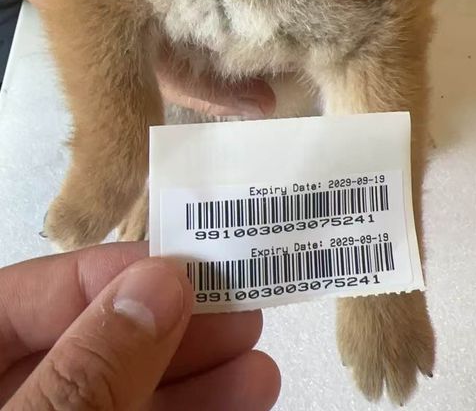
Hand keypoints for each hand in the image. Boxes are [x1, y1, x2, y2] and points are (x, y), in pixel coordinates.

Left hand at [0, 242, 279, 409]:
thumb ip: (90, 369)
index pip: (25, 294)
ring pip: (115, 395)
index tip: (186, 271)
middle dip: (169, 329)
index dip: (110, 276)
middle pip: (82, 343)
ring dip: (193, 379)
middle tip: (241, 311)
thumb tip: (159, 284)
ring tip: (257, 367)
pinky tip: (237, 403)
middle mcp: (4, 396)